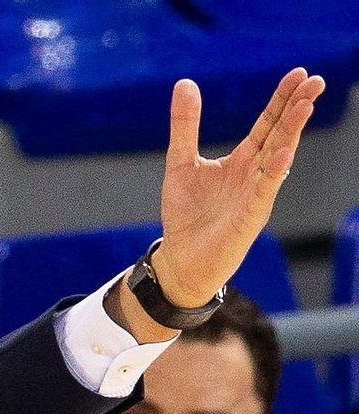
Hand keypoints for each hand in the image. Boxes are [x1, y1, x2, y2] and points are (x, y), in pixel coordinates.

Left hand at [154, 69, 323, 307]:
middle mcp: (255, 174)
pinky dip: (273, 172)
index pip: (268, 123)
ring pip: (278, 158)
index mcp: (243, 161)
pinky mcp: (250, 217)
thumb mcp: (180, 162)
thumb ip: (185, 125)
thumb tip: (184, 82)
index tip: (299, 73)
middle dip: (297, 108)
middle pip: (280, 134)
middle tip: (315, 80)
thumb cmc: (186, 213)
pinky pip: (264, 191)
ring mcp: (256, 195)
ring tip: (306, 105)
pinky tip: (282, 152)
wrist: (180, 257)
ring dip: (291, 132)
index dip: (282, 99)